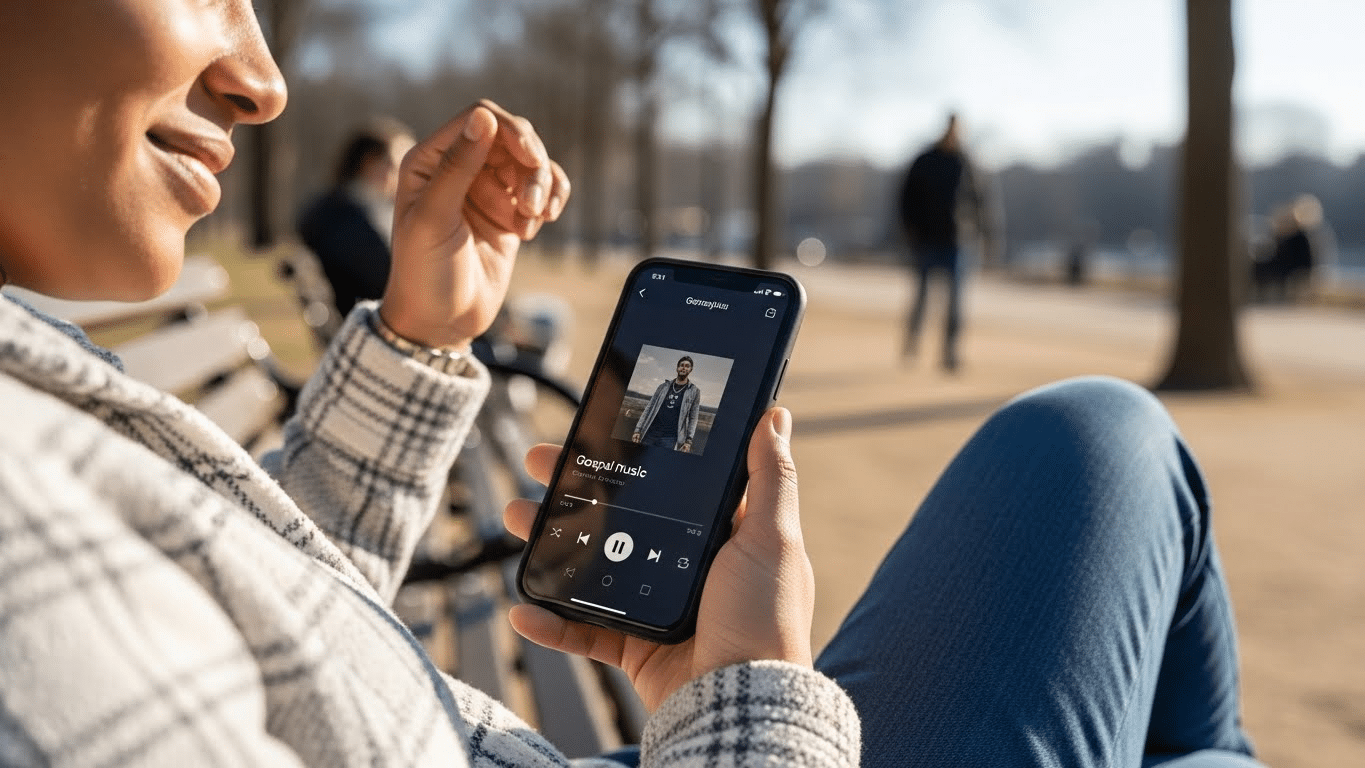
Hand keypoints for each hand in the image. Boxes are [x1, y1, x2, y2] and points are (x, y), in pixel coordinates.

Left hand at [379, 100, 569, 348]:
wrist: (441, 322)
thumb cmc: (425, 272)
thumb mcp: (435, 217)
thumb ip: (457, 166)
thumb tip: (484, 117)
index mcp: (430, 160)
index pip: (480, 118)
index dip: (511, 132)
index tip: (531, 160)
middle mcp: (459, 167)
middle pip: (512, 137)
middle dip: (531, 166)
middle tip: (533, 205)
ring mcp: (486, 189)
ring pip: (531, 162)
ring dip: (542, 187)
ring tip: (533, 221)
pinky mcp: (509, 212)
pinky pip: (543, 188)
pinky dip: (550, 200)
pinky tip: (538, 225)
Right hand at [504, 408, 813, 711]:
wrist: (743, 704)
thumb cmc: (765, 620)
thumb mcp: (772, 539)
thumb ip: (771, 478)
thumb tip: (775, 415)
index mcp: (718, 537)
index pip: (668, 485)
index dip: (630, 457)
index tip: (596, 431)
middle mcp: (685, 569)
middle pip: (618, 519)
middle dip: (573, 489)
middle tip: (539, 464)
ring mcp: (656, 608)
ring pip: (591, 567)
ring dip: (549, 543)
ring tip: (516, 518)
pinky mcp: (635, 650)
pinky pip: (583, 632)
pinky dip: (551, 623)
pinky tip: (523, 608)